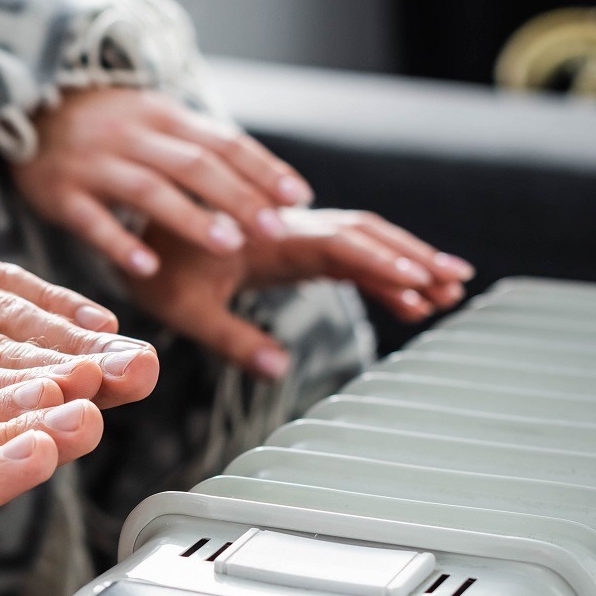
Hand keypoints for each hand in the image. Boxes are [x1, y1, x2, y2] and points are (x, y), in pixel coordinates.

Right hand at [9, 88, 311, 278]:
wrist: (26, 107)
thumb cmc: (107, 126)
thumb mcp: (154, 122)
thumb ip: (200, 147)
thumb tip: (266, 181)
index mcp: (163, 117)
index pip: (222, 141)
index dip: (263, 168)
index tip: (299, 198)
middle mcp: (132, 136)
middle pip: (194, 165)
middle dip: (239, 197)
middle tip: (276, 229)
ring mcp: (95, 164)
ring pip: (150, 190)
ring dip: (192, 218)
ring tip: (231, 246)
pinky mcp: (61, 193)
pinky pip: (93, 221)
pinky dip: (121, 243)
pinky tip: (148, 268)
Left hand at [129, 209, 473, 379]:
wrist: (138, 225)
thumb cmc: (158, 264)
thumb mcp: (185, 307)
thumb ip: (231, 338)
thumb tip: (278, 369)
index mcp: (270, 234)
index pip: (338, 243)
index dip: (380, 262)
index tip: (418, 281)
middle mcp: (291, 227)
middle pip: (365, 236)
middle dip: (412, 258)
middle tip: (457, 282)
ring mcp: (297, 234)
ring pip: (363, 242)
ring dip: (406, 262)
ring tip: (451, 289)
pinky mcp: (295, 245)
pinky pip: (346, 254)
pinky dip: (381, 272)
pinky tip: (410, 298)